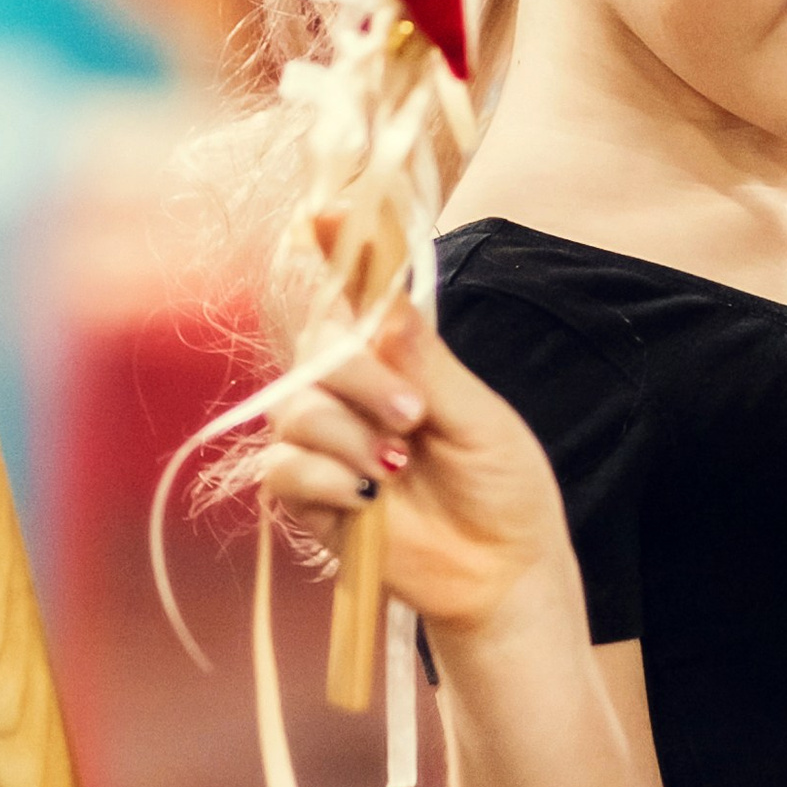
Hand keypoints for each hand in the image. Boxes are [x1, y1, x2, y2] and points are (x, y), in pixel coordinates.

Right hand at [257, 285, 570, 633]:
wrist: (503, 571)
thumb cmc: (503, 487)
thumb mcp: (480, 419)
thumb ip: (426, 365)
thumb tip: (388, 305)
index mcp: (400, 360)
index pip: (358, 296)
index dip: (339, 252)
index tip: (324, 214)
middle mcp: (354, 392)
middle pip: (317, 349)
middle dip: (359, 378)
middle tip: (412, 418)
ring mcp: (327, 442)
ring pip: (295, 408)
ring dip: (348, 435)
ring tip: (396, 467)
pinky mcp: (309, 496)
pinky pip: (283, 467)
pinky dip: (325, 477)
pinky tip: (368, 498)